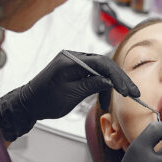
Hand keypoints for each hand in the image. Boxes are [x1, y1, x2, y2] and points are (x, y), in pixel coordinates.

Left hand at [0, 51, 138, 141]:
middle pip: (104, 63)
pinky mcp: (75, 69)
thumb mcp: (70, 95)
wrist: (28, 104)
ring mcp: (74, 62)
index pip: (100, 63)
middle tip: (133, 92)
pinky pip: (94, 73)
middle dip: (119, 79)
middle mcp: (73, 57)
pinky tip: (104, 96)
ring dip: (112, 82)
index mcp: (69, 61)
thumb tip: (110, 82)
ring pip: (101, 68)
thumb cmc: (44, 101)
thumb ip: (91, 85)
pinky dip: (102, 83)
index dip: (116, 76)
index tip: (127, 90)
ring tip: (121, 96)